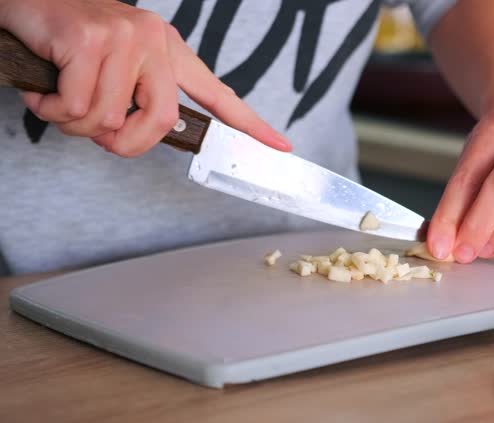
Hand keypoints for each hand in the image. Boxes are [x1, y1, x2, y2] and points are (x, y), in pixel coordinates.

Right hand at [0, 0, 289, 156]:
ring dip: (72, 121)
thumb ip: (134, 100)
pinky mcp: (91, 39)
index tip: (281, 146)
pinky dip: (50, 108)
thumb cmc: (64, 40)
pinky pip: (76, 107)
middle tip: (92, 131)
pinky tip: (44, 82)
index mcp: (167, 50)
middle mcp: (154, 41)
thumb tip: (138, 137)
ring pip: (107, 120)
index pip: (217, 92)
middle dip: (121, 142)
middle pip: (160, 122)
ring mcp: (125, 37)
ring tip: (58, 91)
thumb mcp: (112, 68)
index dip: (250, 124)